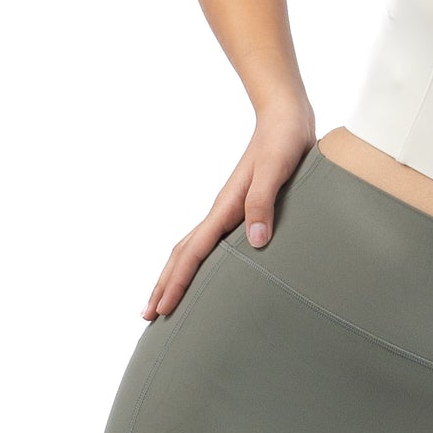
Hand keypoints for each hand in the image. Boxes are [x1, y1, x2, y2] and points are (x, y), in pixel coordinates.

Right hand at [142, 100, 316, 319]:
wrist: (284, 117)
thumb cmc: (284, 142)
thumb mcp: (277, 170)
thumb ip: (263, 203)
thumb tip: (256, 241)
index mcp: (225, 208)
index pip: (193, 253)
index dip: (178, 282)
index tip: (164, 308)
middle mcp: (220, 211)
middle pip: (182, 254)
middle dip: (164, 284)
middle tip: (148, 315)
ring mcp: (226, 210)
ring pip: (191, 248)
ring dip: (175, 274)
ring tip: (165, 298)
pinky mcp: (237, 207)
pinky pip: (208, 242)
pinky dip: (196, 260)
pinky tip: (202, 269)